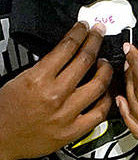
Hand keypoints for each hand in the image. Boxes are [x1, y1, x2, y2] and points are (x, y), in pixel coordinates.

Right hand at [0, 22, 110, 159]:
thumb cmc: (5, 111)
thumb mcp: (19, 80)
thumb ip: (44, 68)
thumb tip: (65, 54)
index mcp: (38, 79)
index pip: (66, 48)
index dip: (79, 33)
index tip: (85, 27)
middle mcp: (55, 95)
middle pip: (85, 61)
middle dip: (95, 42)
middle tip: (99, 34)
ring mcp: (66, 114)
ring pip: (99, 85)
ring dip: (105, 70)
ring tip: (105, 64)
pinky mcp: (73, 131)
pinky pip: (100, 113)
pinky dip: (106, 100)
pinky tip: (106, 93)